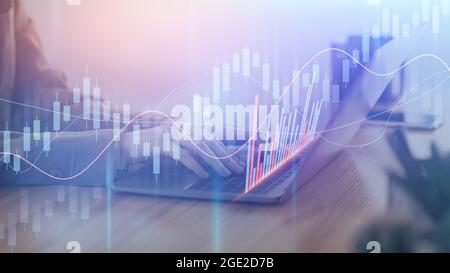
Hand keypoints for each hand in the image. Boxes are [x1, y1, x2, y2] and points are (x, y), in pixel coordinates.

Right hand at [121, 125, 244, 178]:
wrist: (128, 145)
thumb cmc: (154, 147)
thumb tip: (214, 160)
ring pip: (200, 149)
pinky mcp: (163, 144)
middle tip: (238, 169)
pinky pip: (183, 156)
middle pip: (210, 142)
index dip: (227, 148)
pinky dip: (195, 166)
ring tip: (226, 174)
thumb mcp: (176, 146)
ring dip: (215, 163)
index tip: (240, 158)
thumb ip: (193, 149)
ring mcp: (173, 134)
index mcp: (187, 126)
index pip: (212, 137)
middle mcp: (182, 127)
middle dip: (226, 157)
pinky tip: (203, 175)